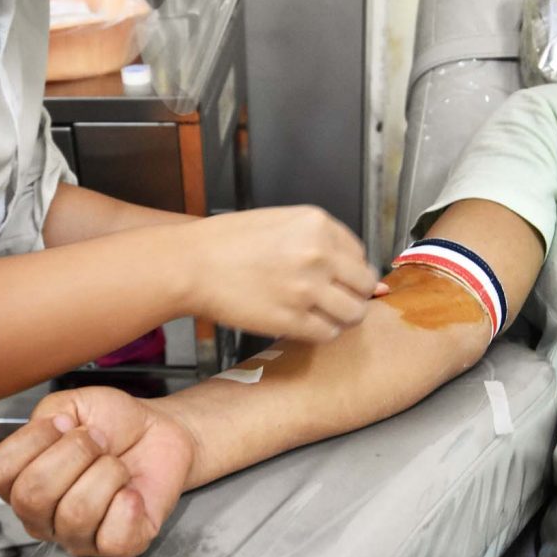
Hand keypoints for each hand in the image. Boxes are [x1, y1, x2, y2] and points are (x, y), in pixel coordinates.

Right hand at [0, 387, 195, 556]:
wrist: (159, 431)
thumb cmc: (114, 423)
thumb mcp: (73, 403)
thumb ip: (48, 413)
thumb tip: (55, 431)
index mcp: (21, 481)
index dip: (33, 439)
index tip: (65, 424)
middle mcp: (42, 516)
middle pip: (33, 495)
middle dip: (75, 452)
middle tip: (98, 442)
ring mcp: (76, 536)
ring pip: (76, 513)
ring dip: (106, 472)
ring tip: (116, 465)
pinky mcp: (116, 546)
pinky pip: (112, 536)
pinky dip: (128, 504)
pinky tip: (131, 491)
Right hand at [180, 206, 384, 341]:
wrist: (191, 264)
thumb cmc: (227, 242)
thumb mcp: (280, 223)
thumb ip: (320, 242)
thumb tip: (365, 274)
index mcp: (317, 224)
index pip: (360, 255)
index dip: (350, 271)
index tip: (337, 279)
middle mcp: (318, 254)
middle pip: (363, 286)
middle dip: (352, 295)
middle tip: (331, 300)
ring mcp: (307, 289)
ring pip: (352, 314)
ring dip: (340, 317)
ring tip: (318, 314)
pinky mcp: (292, 320)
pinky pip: (327, 334)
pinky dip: (319, 333)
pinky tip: (302, 323)